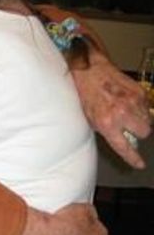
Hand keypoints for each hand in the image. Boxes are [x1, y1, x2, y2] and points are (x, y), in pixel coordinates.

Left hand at [71, 49, 150, 168]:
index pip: (124, 146)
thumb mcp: (90, 118)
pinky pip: (147, 107)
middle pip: (144, 133)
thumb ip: (105, 130)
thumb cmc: (86, 95)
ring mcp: (133, 102)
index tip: (139, 163)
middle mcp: (121, 114)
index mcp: (106, 123)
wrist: (90, 71)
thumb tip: (119, 139)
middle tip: (128, 125)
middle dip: (138, 132)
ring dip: (140, 119)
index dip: (132, 157)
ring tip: (125, 110)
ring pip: (148, 120)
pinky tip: (127, 101)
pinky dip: (140, 107)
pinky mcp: (139, 92)